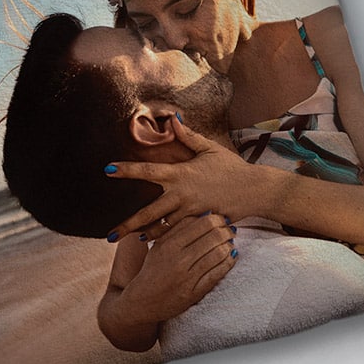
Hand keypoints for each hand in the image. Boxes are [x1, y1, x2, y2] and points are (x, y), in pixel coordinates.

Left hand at [106, 116, 254, 239]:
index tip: (107, 169)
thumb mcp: (209, 148)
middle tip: (110, 234)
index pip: (147, 171)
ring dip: (146, 234)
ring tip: (129, 239)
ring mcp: (191, 213)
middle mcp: (182, 195)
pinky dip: (167, 239)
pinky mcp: (201, 224)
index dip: (126, 170)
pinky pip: (181, 234)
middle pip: (149, 212)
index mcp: (180, 174)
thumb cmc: (232, 167)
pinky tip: (156, 244)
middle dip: (129, 224)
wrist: (256, 191)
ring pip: (163, 228)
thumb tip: (173, 119)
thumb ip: (188, 136)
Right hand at [120, 214, 237, 323]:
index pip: (198, 225)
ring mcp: (188, 277)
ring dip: (228, 245)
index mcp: (168, 244)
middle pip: (211, 238)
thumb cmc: (152, 269)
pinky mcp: (195, 292)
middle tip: (230, 228)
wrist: (143, 300)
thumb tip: (200, 216)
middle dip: (225, 230)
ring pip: (217, 255)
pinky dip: (228, 262)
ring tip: (231, 240)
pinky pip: (217, 274)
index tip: (219, 217)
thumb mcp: (158, 246)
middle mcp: (179, 260)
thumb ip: (175, 231)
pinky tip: (231, 256)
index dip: (214, 219)